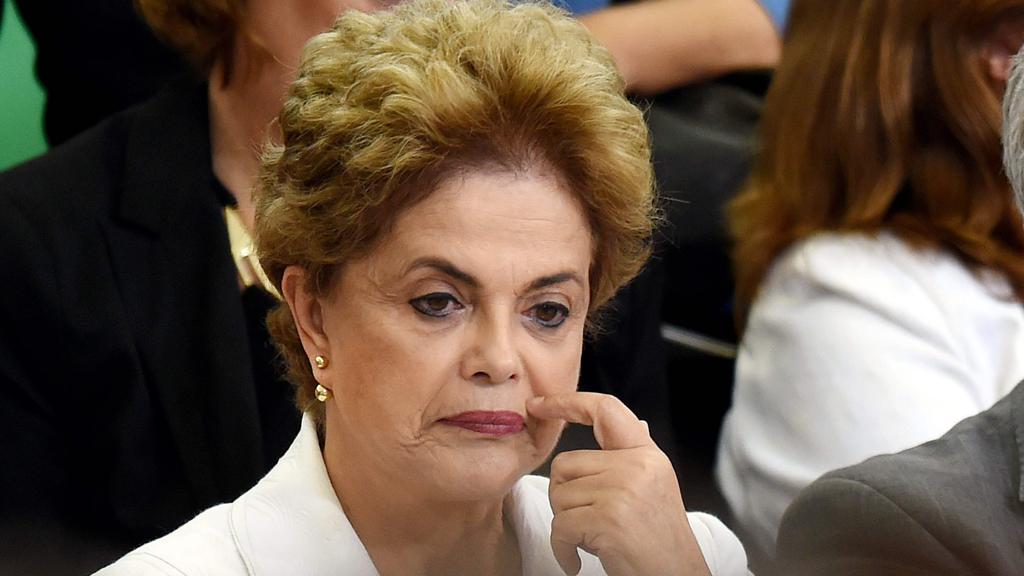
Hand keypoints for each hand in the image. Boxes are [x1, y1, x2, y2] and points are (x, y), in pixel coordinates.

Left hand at [527, 393, 710, 575]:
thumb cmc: (659, 541)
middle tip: (588, 522)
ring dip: (566, 524)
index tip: (536, 404)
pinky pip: (560, 526)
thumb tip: (638, 423)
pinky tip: (578, 560)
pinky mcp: (609, 518)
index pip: (605, 409)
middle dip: (564, 496)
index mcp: (647, 454)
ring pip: (559, 495)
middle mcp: (638, 465)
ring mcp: (624, 489)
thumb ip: (636, 458)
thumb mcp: (656, 488)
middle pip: (564, 464)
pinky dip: (562, 549)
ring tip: (594, 539)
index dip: (566, 401)